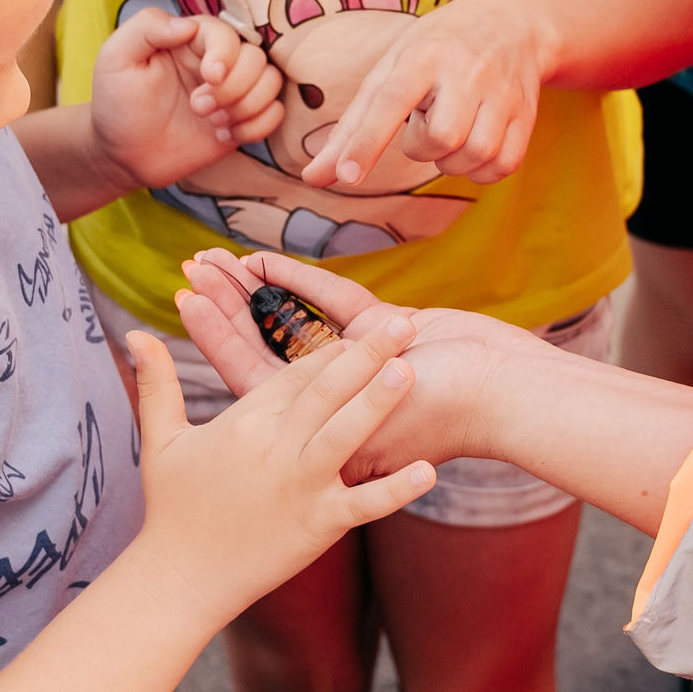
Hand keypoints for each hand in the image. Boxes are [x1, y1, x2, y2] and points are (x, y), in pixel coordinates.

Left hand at [91, 11, 283, 193]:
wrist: (122, 153)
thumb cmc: (116, 103)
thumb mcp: (116, 58)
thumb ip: (146, 29)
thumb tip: (188, 24)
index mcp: (190, 39)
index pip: (227, 33)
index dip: (226, 54)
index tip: (209, 77)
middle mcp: (217, 61)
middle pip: (257, 57)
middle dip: (234, 87)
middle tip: (198, 108)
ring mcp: (233, 91)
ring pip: (272, 83)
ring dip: (248, 106)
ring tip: (213, 123)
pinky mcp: (241, 119)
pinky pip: (274, 114)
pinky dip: (256, 126)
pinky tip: (224, 135)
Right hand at [126, 314, 433, 616]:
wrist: (178, 578)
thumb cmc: (170, 508)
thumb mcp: (160, 438)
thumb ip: (156, 381)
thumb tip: (136, 333)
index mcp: (244, 423)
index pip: (294, 375)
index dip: (329, 348)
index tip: (359, 324)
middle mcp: (276, 448)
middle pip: (326, 392)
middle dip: (366, 356)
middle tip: (403, 325)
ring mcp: (300, 486)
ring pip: (346, 435)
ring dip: (379, 403)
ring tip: (412, 370)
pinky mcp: (318, 525)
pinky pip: (364, 504)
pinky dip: (395, 489)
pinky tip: (428, 471)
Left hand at [174, 249, 529, 478]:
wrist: (509, 390)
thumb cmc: (446, 416)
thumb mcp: (370, 428)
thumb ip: (315, 419)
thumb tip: (247, 432)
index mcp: (322, 426)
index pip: (255, 379)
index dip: (219, 340)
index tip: (183, 305)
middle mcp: (333, 394)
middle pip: (266, 345)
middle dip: (226, 309)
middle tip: (189, 272)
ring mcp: (358, 360)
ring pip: (293, 318)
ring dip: (255, 290)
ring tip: (214, 260)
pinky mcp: (386, 329)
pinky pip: (333, 301)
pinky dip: (300, 279)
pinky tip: (262, 259)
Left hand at [299, 0, 547, 190]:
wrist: (513, 23)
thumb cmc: (435, 50)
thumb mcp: (390, 71)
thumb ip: (351, 128)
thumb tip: (313, 177)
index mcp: (422, 56)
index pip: (390, 100)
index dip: (367, 142)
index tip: (347, 176)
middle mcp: (465, 71)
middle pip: (440, 137)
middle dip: (422, 147)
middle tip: (426, 120)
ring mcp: (501, 93)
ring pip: (474, 154)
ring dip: (452, 161)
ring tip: (450, 131)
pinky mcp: (526, 114)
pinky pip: (502, 165)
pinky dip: (482, 171)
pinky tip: (473, 148)